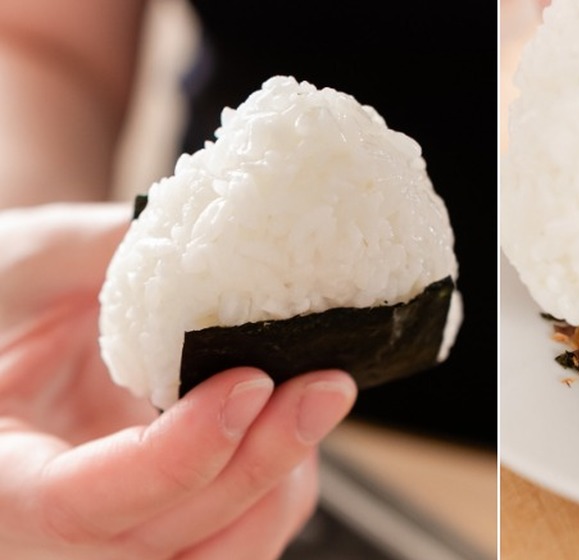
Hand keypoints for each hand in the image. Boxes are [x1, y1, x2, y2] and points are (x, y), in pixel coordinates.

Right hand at [0, 203, 356, 558]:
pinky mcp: (167, 534)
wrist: (13, 334)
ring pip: (218, 557)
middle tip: (325, 385)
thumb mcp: (31, 264)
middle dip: (261, 463)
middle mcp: (53, 542)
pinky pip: (238, 543)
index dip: (178, 455)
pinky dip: (281, 489)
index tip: (249, 382)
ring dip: (283, 480)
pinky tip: (295, 420)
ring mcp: (117, 546)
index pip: (79, 507)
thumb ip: (110, 254)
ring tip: (317, 396)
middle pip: (168, 543)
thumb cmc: (8, 302)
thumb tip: (225, 238)